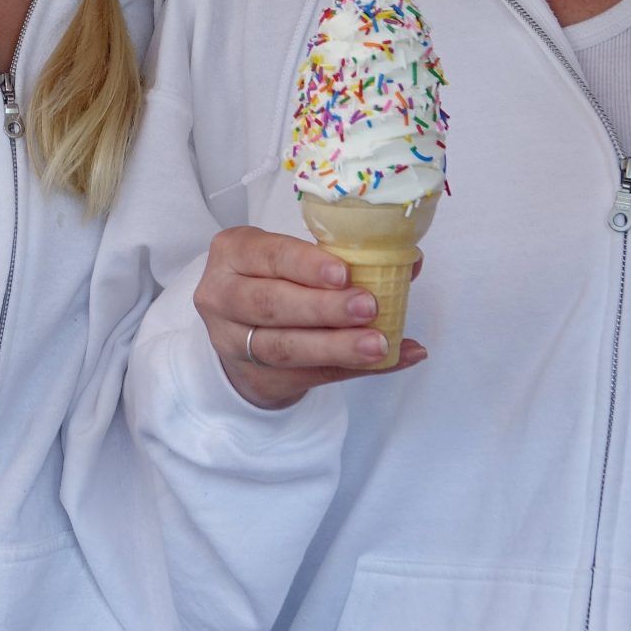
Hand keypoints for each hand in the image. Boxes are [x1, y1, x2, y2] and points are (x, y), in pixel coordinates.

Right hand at [194, 226, 423, 410]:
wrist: (240, 329)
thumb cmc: (273, 279)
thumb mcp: (289, 259)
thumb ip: (341, 257)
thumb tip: (409, 263)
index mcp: (232, 253)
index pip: (267, 256)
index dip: (305, 265)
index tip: (343, 273)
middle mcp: (221, 296)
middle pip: (271, 305)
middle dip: (323, 308)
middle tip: (368, 307)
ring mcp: (233, 342)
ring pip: (285, 348)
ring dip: (337, 347)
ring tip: (380, 344)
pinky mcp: (257, 377)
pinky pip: (309, 376)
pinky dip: (353, 369)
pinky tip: (390, 360)